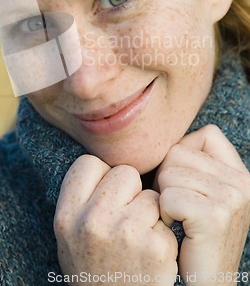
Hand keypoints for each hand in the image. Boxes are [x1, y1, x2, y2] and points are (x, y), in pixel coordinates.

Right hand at [54, 154, 177, 284]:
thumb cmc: (93, 270)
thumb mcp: (69, 235)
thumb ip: (80, 198)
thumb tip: (102, 160)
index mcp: (66, 215)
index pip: (89, 163)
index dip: (101, 176)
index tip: (104, 195)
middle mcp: (92, 221)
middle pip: (124, 172)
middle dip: (129, 191)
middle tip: (124, 220)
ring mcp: (125, 233)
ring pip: (150, 194)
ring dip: (149, 213)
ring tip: (137, 240)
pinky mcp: (155, 247)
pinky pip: (165, 217)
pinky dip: (162, 233)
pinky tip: (151, 254)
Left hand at [155, 125, 249, 284]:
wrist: (209, 281)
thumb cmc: (196, 235)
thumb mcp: (206, 192)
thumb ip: (195, 163)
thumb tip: (162, 133)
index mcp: (240, 173)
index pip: (206, 134)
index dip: (183, 155)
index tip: (185, 183)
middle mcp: (242, 182)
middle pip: (178, 152)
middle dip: (167, 178)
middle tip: (178, 205)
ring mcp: (232, 198)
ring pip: (169, 173)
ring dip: (164, 197)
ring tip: (179, 217)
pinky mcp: (215, 216)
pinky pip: (168, 196)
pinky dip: (163, 213)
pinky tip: (176, 227)